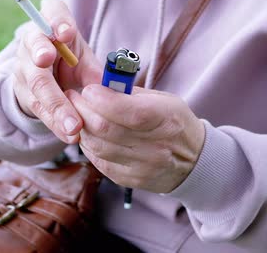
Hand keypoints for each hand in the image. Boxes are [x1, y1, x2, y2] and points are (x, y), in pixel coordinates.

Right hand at [13, 0, 101, 142]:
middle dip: (45, 58)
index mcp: (52, 22)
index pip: (53, 13)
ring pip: (37, 85)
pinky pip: (38, 107)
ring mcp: (23, 66)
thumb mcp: (84, 58)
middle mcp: (32, 40)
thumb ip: (96, 70)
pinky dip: (55, 123)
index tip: (67, 33)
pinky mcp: (23, 91)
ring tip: (74, 125)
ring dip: (56, 107)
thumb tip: (116, 91)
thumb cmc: (69, 58)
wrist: (41, 72)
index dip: (58, 22)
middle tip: (61, 82)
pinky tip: (69, 135)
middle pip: (37, 52)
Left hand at [66, 85, 205, 192]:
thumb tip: (100, 85)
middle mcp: (155, 147)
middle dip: (82, 109)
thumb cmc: (175, 123)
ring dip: (81, 127)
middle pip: (105, 129)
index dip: (100, 99)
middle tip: (72, 97)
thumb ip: (131, 93)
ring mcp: (142, 167)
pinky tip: (88, 133)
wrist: (194, 161)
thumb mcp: (164, 100)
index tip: (88, 89)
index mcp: (166, 120)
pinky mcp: (130, 180)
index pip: (127, 110)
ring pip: (97, 146)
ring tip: (77, 114)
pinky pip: (99, 161)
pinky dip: (89, 145)